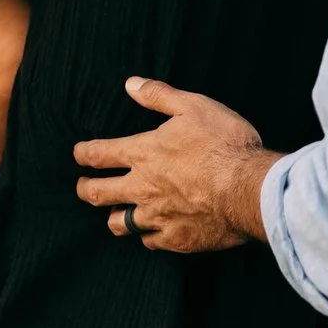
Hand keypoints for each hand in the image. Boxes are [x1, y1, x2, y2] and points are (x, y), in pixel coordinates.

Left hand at [74, 77, 279, 252]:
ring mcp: (158, 217)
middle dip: (86, 190)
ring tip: (115, 215)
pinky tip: (151, 233)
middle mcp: (143, 188)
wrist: (248, 188)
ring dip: (114, 217)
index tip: (79, 154)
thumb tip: (131, 84)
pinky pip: (150, 242)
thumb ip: (159, 95)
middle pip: (98, 194)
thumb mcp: (194, 107)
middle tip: (83, 188)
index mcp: (144, 153)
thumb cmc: (224, 144)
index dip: (83, 154)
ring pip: (120, 224)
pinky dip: (147, 236)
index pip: (99, 154)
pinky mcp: (176, 239)